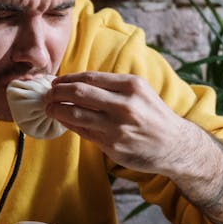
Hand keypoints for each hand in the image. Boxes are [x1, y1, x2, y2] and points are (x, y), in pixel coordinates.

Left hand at [46, 71, 222, 223]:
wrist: (174, 145)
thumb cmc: (152, 115)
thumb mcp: (139, 92)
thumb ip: (111, 87)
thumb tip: (74, 82)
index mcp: (132, 86)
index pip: (89, 78)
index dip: (67, 79)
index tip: (56, 81)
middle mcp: (125, 105)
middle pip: (79, 93)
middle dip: (57, 92)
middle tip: (48, 94)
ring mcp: (118, 127)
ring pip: (76, 114)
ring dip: (57, 110)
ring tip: (49, 107)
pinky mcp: (113, 145)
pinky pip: (83, 132)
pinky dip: (69, 125)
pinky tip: (63, 121)